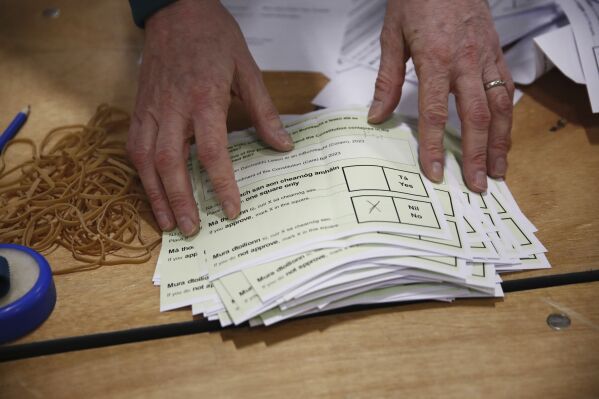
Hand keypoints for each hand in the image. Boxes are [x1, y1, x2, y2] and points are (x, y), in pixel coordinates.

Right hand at [127, 0, 292, 235]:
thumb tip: (283, 146)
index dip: (221, 184)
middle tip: (192, 229)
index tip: (231, 209)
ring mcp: (151, 108)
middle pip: (170, 163)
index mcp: (204, 98)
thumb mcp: (247, 70)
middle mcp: (172, 107)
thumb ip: (264, 112)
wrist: (177, 9)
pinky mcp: (139, 107)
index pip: (211, 152)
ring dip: (155, 195)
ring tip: (168, 222)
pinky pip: (133, 146)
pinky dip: (141, 173)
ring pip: (145, 159)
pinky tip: (152, 190)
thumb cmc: (214, 37)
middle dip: (180, 201)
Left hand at [368, 0, 513, 191]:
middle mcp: (466, 61)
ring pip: (499, 106)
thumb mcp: (391, 36)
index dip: (435, 146)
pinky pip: (506, 89)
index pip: (435, 113)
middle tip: (476, 185)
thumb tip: (377, 115)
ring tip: (497, 170)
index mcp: (435, 59)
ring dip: (499, 142)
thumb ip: (387, 80)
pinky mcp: (497, 51)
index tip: (434, 172)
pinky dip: (507, 117)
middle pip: (476, 117)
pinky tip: (502, 136)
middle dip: (476, 155)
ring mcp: (486, 56)